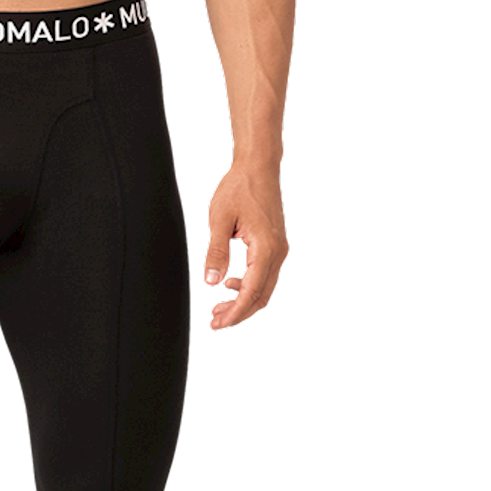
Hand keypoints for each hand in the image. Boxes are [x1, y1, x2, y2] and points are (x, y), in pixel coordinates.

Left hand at [202, 167, 287, 329]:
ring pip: (264, 288)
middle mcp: (278, 253)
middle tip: (215, 322)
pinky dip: (249, 286)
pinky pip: (265, 275)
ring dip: (243, 301)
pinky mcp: (275, 246)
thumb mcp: (219, 220)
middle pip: (261, 296)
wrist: (258, 167)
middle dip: (239, 313)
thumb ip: (216, 252)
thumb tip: (211, 281)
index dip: (235, 312)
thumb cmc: (239, 188)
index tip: (219, 323)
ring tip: (218, 308)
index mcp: (265, 249)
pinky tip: (230, 284)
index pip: (251, 292)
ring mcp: (279, 250)